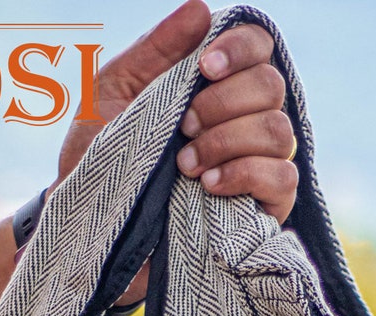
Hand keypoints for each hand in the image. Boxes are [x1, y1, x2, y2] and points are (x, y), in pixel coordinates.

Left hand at [54, 0, 297, 303]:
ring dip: (228, 140)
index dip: (240, 48)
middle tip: (183, 126)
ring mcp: (258, 166)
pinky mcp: (264, 210)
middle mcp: (243, 120)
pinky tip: (208, 185)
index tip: (204, 68)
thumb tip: (201, 9)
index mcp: (214, 86)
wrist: (92, 232)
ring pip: (278, 131)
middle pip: (270, 85)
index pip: (258, 46)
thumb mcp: (112, 93)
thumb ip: (154, 49)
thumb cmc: (96, 159)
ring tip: (184, 165)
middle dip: (223, 102)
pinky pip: (283, 179)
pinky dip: (246, 174)